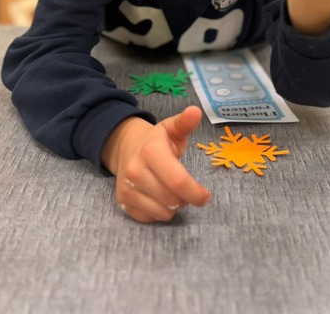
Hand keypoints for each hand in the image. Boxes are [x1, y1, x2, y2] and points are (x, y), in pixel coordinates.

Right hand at [101, 105, 210, 222]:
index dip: (195, 192)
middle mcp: (135, 171)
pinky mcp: (123, 202)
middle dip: (185, 198)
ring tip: (171, 190)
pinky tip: (158, 197)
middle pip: (172, 200)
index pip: (178, 181)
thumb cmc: (156, 140)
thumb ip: (185, 123)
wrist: (125, 146)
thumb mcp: (171, 128)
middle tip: (186, 188)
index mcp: (151, 152)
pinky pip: (150, 218)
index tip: (206, 196)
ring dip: (173, 206)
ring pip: (163, 212)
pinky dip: (159, 212)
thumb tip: (196, 111)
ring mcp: (127, 188)